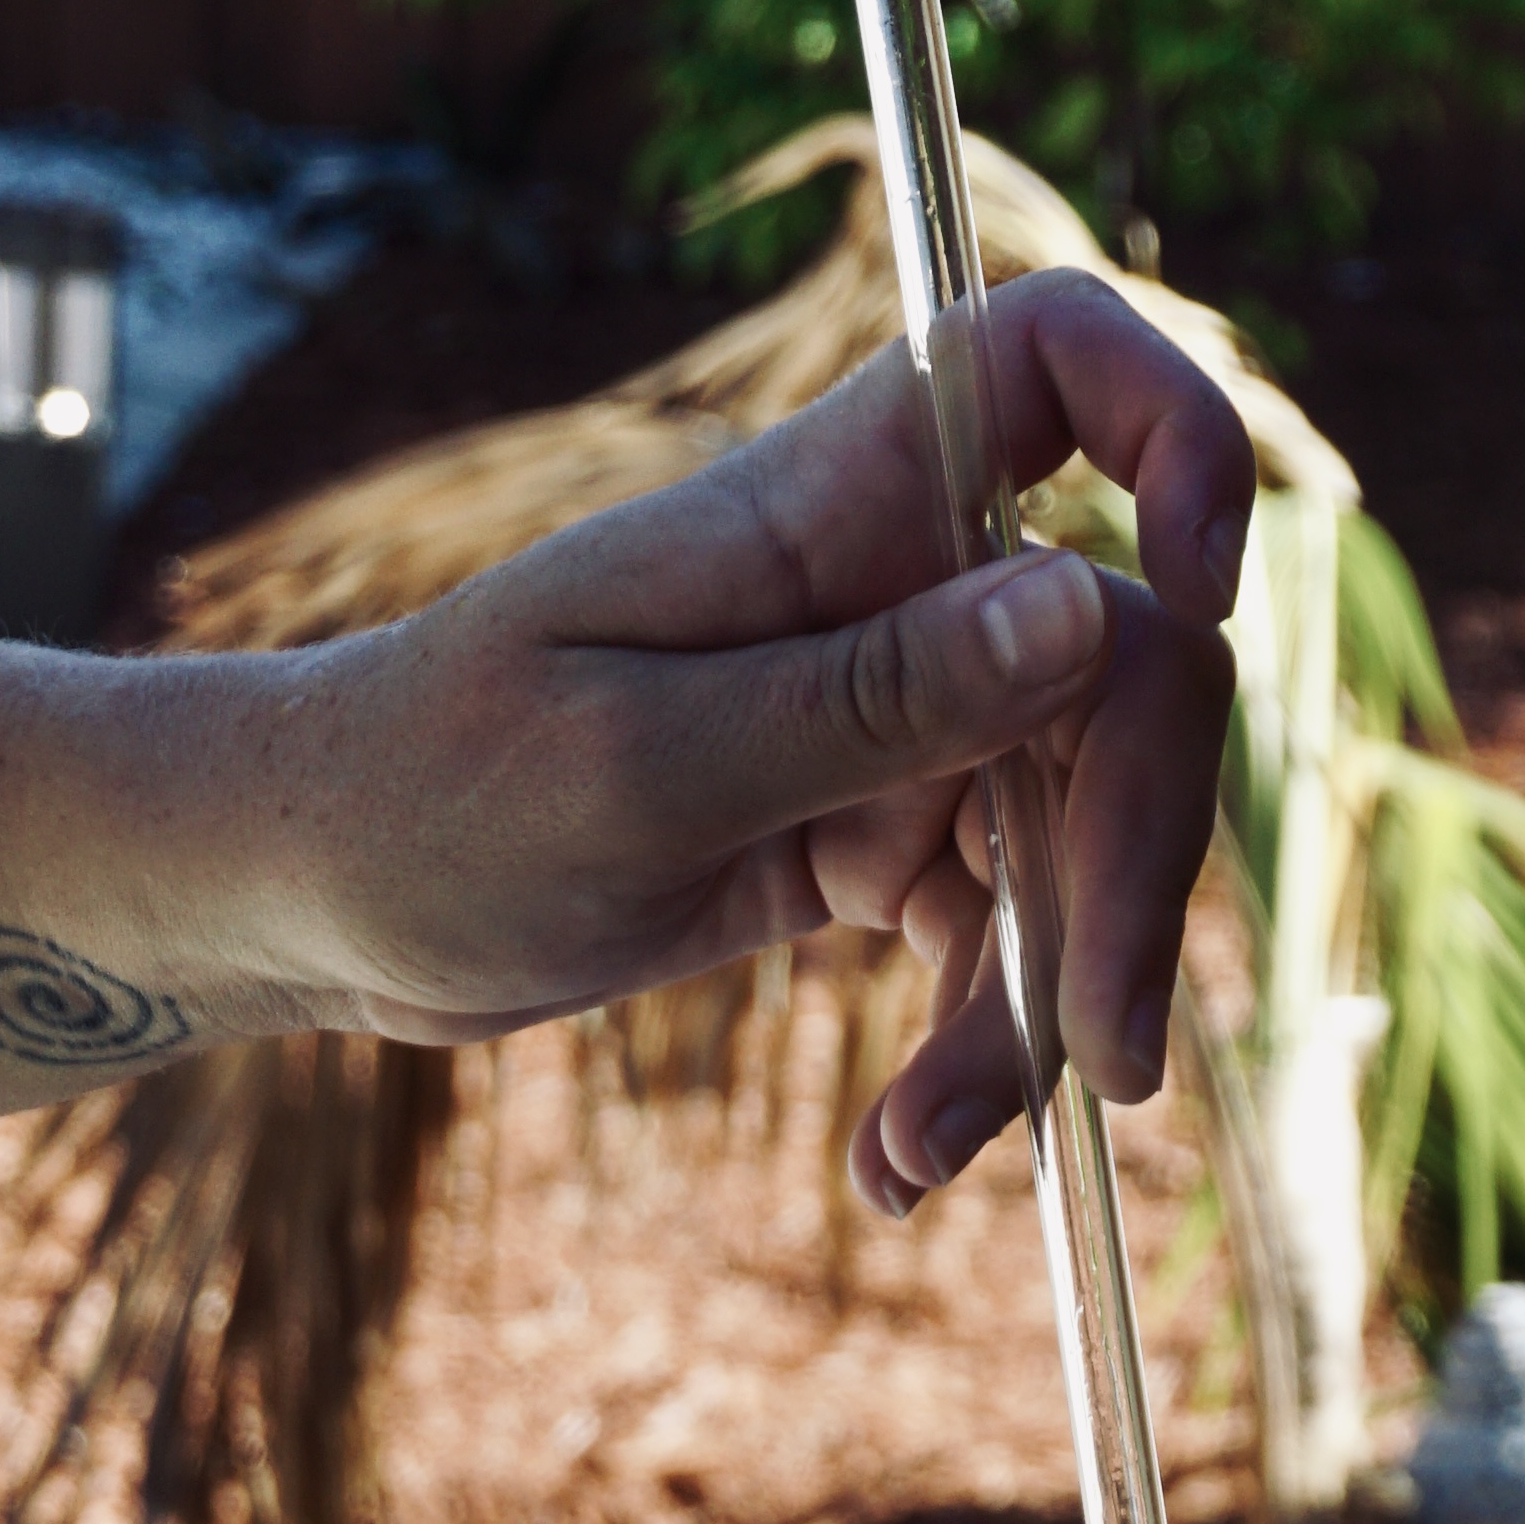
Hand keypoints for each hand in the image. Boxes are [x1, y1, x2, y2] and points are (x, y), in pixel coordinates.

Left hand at [287, 267, 1252, 1217]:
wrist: (326, 896)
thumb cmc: (431, 795)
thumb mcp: (638, 763)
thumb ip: (869, 696)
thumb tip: (1085, 611)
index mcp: (835, 504)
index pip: (1060, 363)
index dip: (1178, 441)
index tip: (1198, 600)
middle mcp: (897, 589)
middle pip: (1127, 676)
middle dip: (1133, 871)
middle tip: (1098, 1061)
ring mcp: (899, 717)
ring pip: (1078, 839)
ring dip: (1039, 1013)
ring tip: (921, 1151)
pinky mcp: (879, 836)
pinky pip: (1001, 935)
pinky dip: (975, 1053)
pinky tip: (898, 1159)